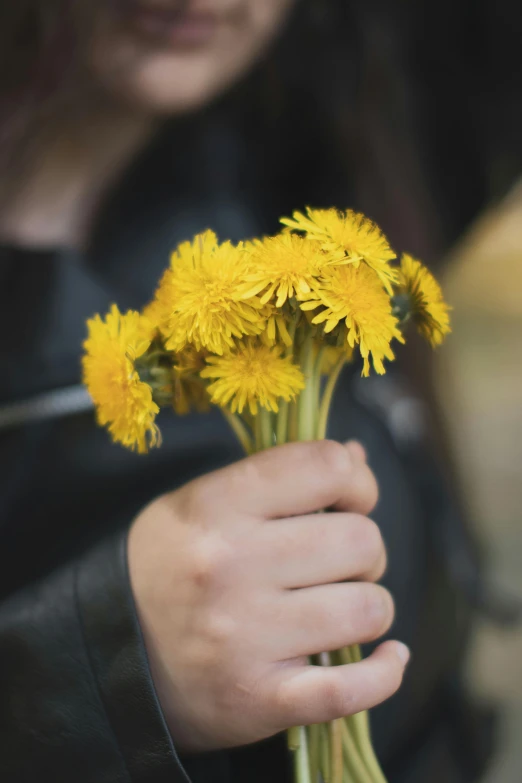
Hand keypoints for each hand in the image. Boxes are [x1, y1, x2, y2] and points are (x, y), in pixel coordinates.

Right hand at [127, 440, 408, 752]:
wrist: (112, 651)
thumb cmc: (170, 565)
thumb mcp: (203, 502)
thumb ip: (278, 476)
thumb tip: (356, 458)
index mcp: (217, 505)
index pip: (327, 467)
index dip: (357, 481)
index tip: (350, 501)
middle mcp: (230, 566)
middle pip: (361, 540)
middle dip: (365, 550)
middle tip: (340, 563)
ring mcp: (244, 635)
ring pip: (368, 608)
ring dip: (369, 607)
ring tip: (342, 608)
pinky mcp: (258, 697)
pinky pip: (352, 689)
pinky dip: (384, 675)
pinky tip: (389, 659)